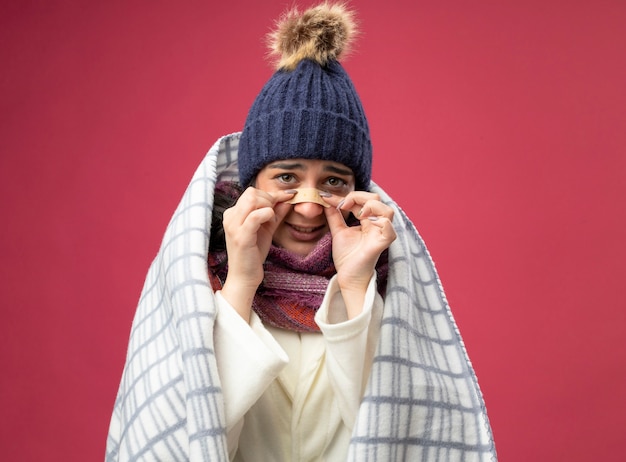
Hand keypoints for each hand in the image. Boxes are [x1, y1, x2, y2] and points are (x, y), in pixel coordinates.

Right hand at [220, 187, 294, 319]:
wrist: (244, 276)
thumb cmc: (253, 254)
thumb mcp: (266, 229)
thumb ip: (275, 213)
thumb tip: (288, 198)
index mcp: (233, 213)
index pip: (251, 192)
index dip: (270, 194)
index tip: (286, 198)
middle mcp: (230, 217)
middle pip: (252, 192)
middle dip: (269, 199)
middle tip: (275, 214)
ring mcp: (233, 226)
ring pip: (253, 200)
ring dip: (268, 207)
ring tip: (271, 221)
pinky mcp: (241, 235)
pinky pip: (256, 215)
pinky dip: (268, 215)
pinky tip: (270, 224)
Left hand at [323, 192, 395, 315]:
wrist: (347, 277)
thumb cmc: (347, 256)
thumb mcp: (338, 231)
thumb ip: (334, 215)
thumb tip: (326, 199)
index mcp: (368, 220)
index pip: (365, 199)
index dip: (349, 196)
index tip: (330, 200)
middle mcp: (377, 225)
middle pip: (377, 199)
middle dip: (359, 197)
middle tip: (343, 206)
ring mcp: (381, 234)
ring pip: (388, 211)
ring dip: (371, 207)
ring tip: (357, 213)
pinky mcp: (381, 245)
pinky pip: (389, 231)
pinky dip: (381, 223)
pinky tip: (366, 222)